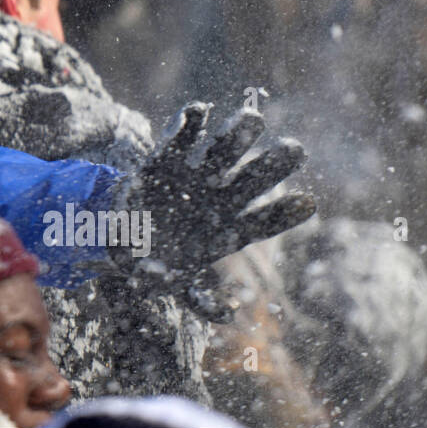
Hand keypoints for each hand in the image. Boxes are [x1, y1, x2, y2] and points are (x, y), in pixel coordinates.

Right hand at [115, 103, 313, 320]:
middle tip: (295, 149)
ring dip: (239, 134)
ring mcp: (195, 176)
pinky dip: (190, 123)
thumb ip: (197, 300)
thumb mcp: (174, 286)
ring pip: (224, 152)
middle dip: (273, 165)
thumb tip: (224, 317)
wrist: (119, 235)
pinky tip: (200, 110)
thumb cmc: (154, 264)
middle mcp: (218, 198)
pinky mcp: (167, 159)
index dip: (283, 214)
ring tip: (252, 118)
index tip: (307, 203)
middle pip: (253, 179)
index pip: (263, 222)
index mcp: (227, 230)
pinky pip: (182, 137)